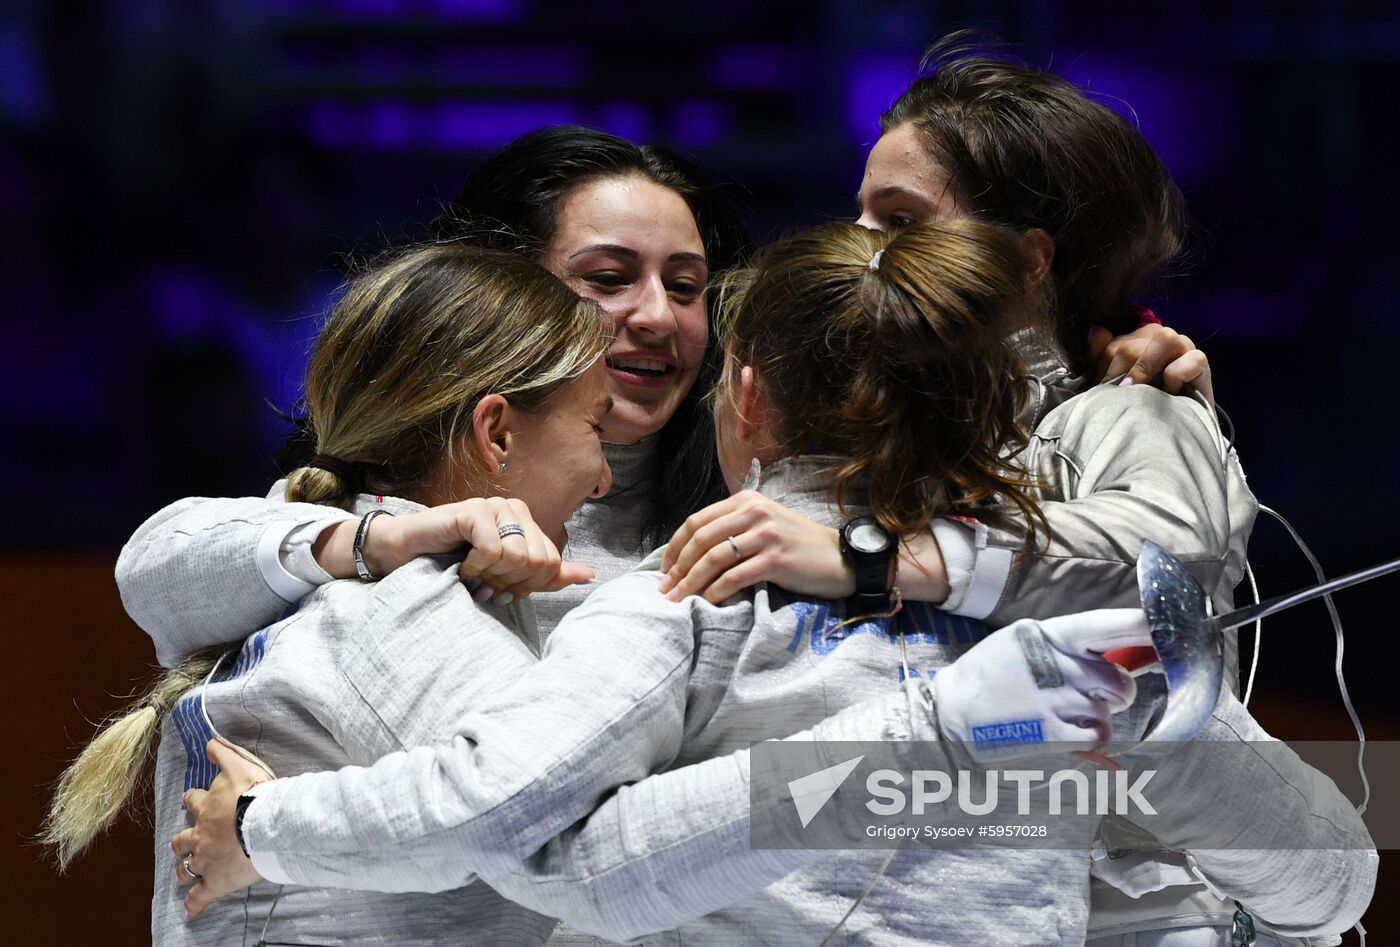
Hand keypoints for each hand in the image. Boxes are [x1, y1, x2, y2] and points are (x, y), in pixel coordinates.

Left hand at [170, 740, 266, 918]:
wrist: (263, 824)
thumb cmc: (254, 794)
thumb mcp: (238, 766)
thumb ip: (223, 754)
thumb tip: (209, 740)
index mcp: (206, 808)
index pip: (194, 801)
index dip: (192, 800)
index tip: (191, 800)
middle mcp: (200, 835)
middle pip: (183, 840)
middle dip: (180, 842)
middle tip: (178, 844)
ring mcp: (205, 860)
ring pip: (187, 868)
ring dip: (184, 871)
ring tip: (182, 874)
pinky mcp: (215, 881)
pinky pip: (200, 896)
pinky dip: (194, 904)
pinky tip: (190, 910)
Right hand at [316, 497, 593, 600]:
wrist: (405, 556)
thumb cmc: (453, 565)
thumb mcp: (506, 575)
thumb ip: (547, 575)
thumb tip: (590, 576)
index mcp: (528, 522)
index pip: (552, 564)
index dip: (528, 586)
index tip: (501, 590)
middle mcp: (515, 509)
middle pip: (539, 561)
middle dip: (510, 583)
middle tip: (485, 584)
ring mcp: (493, 506)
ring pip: (518, 557)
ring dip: (491, 576)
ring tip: (472, 574)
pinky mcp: (472, 511)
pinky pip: (493, 550)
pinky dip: (476, 567)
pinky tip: (461, 565)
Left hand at [660, 492, 952, 604]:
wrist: (842, 558)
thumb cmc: (799, 546)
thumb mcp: (764, 525)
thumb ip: (733, 529)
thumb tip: (691, 553)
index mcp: (746, 500)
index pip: (697, 521)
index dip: (675, 547)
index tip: (664, 569)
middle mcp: (754, 511)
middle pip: (701, 539)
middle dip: (677, 567)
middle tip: (665, 590)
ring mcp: (765, 534)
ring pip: (713, 558)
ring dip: (690, 582)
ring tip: (678, 600)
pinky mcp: (776, 558)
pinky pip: (734, 576)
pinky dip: (715, 591)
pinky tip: (707, 602)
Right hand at [933, 608, 1149, 762]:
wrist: (950, 712)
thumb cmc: (991, 675)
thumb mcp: (1023, 644)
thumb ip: (1067, 646)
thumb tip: (1124, 651)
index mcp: (1045, 634)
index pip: (1104, 626)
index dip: (1141, 626)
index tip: (1168, 625)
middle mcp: (1054, 664)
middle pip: (1118, 679)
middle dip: (1116, 690)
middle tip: (1092, 693)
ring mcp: (1054, 699)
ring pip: (1109, 709)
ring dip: (1097, 714)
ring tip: (1064, 712)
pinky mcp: (1053, 732)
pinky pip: (1099, 735)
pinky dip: (1091, 737)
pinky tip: (1064, 731)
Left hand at [1088, 324, 1212, 402]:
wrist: (1175, 427)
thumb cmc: (1143, 403)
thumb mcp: (1117, 383)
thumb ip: (1103, 357)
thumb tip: (1095, 331)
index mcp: (1136, 338)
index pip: (1112, 346)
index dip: (1102, 371)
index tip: (1102, 393)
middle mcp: (1160, 336)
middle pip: (1131, 346)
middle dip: (1119, 375)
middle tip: (1118, 399)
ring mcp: (1183, 346)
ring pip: (1165, 338)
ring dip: (1145, 369)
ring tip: (1137, 392)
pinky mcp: (1201, 361)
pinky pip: (1190, 359)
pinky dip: (1176, 376)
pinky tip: (1169, 393)